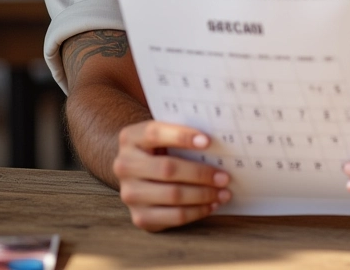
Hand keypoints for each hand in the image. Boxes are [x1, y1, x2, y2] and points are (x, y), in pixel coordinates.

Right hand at [112, 120, 230, 230]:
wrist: (139, 171)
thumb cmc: (161, 147)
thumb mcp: (165, 134)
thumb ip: (182, 132)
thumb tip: (219, 139)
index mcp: (130, 138)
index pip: (155, 133)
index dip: (181, 136)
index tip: (208, 141)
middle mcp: (124, 166)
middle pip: (167, 168)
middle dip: (200, 173)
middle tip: (224, 176)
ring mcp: (130, 193)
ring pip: (173, 195)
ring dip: (203, 194)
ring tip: (223, 192)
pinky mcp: (140, 217)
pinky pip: (173, 216)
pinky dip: (197, 211)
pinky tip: (211, 205)